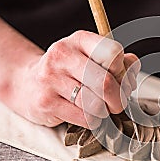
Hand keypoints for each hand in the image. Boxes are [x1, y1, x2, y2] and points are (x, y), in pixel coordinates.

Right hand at [11, 30, 139, 127]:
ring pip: (95, 104)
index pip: (113, 53)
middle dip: (119, 98)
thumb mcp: (90, 57)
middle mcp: (63, 55)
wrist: (26, 83)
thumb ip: (117, 60)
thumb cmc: (68, 71)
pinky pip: (84, 118)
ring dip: (105, 111)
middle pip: (106, 82)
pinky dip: (93, 121)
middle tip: (117, 103)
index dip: (122, 70)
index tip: (118, 78)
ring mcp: (51, 79)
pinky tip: (87, 114)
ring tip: (100, 108)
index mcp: (79, 39)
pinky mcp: (46, 102)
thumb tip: (133, 65)